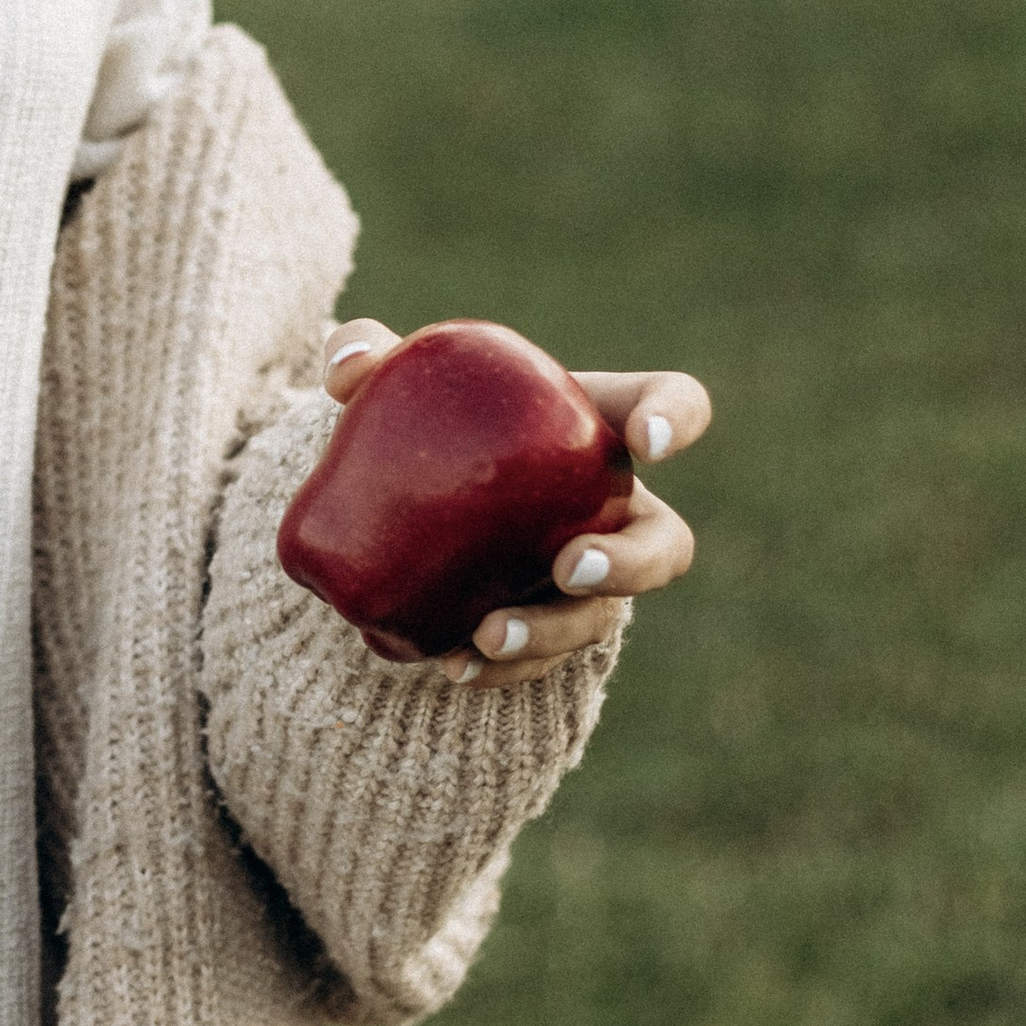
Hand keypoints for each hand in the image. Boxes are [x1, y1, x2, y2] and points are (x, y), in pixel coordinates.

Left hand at [320, 326, 709, 688]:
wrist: (391, 505)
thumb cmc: (418, 421)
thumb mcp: (388, 381)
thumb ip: (365, 355)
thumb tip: (348, 366)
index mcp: (590, 425)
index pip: (665, 403)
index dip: (676, 418)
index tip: (649, 443)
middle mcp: (604, 509)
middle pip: (662, 544)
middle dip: (631, 563)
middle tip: (570, 567)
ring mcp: (578, 579)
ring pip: (598, 616)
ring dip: (551, 632)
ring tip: (490, 635)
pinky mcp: (540, 629)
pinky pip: (539, 662)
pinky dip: (502, 670)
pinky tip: (454, 665)